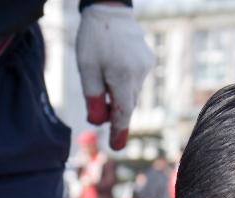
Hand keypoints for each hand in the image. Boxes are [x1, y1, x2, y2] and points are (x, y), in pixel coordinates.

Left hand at [75, 3, 154, 148]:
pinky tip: (115, 70)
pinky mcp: (147, 61)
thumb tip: (99, 121)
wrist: (110, 8)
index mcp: (122, 77)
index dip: (119, 132)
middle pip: (127, 105)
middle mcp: (138, 75)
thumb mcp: (87, 69)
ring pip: (131, 93)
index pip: (123, 114)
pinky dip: (125, 83)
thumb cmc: (94, 38)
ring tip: (104, 81)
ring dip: (119, 96)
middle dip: (115, 113)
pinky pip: (135, 81)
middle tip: (101, 115)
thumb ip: (93, 97)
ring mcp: (145, 67)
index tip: (116, 147)